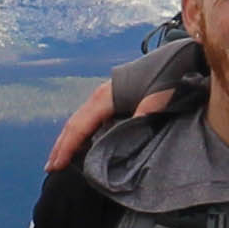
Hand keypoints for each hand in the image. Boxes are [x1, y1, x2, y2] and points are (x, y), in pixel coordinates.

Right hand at [42, 79, 189, 174]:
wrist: (178, 59)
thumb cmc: (168, 76)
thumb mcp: (160, 95)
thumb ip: (145, 111)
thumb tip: (132, 129)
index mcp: (107, 96)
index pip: (80, 125)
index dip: (67, 147)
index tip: (57, 165)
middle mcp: (101, 95)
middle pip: (75, 123)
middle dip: (61, 145)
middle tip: (50, 167)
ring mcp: (106, 95)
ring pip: (81, 120)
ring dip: (69, 140)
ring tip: (60, 159)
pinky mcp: (113, 97)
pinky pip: (90, 118)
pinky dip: (82, 133)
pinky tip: (83, 143)